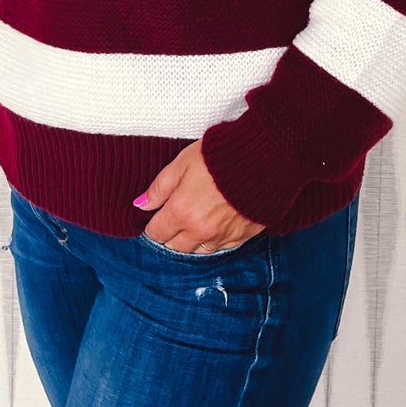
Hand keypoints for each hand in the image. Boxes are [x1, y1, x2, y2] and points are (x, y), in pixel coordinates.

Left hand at [134, 139, 265, 252]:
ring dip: (193, 241)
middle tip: (175, 219)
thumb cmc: (220, 155)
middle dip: (171, 236)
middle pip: (176, 247)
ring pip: (198, 251)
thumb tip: (141, 204)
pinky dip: (215, 240)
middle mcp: (200, 231)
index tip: (157, 216)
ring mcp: (223, 236)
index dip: (154, 225)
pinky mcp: (242, 236)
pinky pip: (222, 248)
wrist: (264, 158)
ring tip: (196, 222)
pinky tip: (216, 224)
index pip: (156, 233)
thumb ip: (160, 187)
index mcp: (181, 213)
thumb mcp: (182, 163)